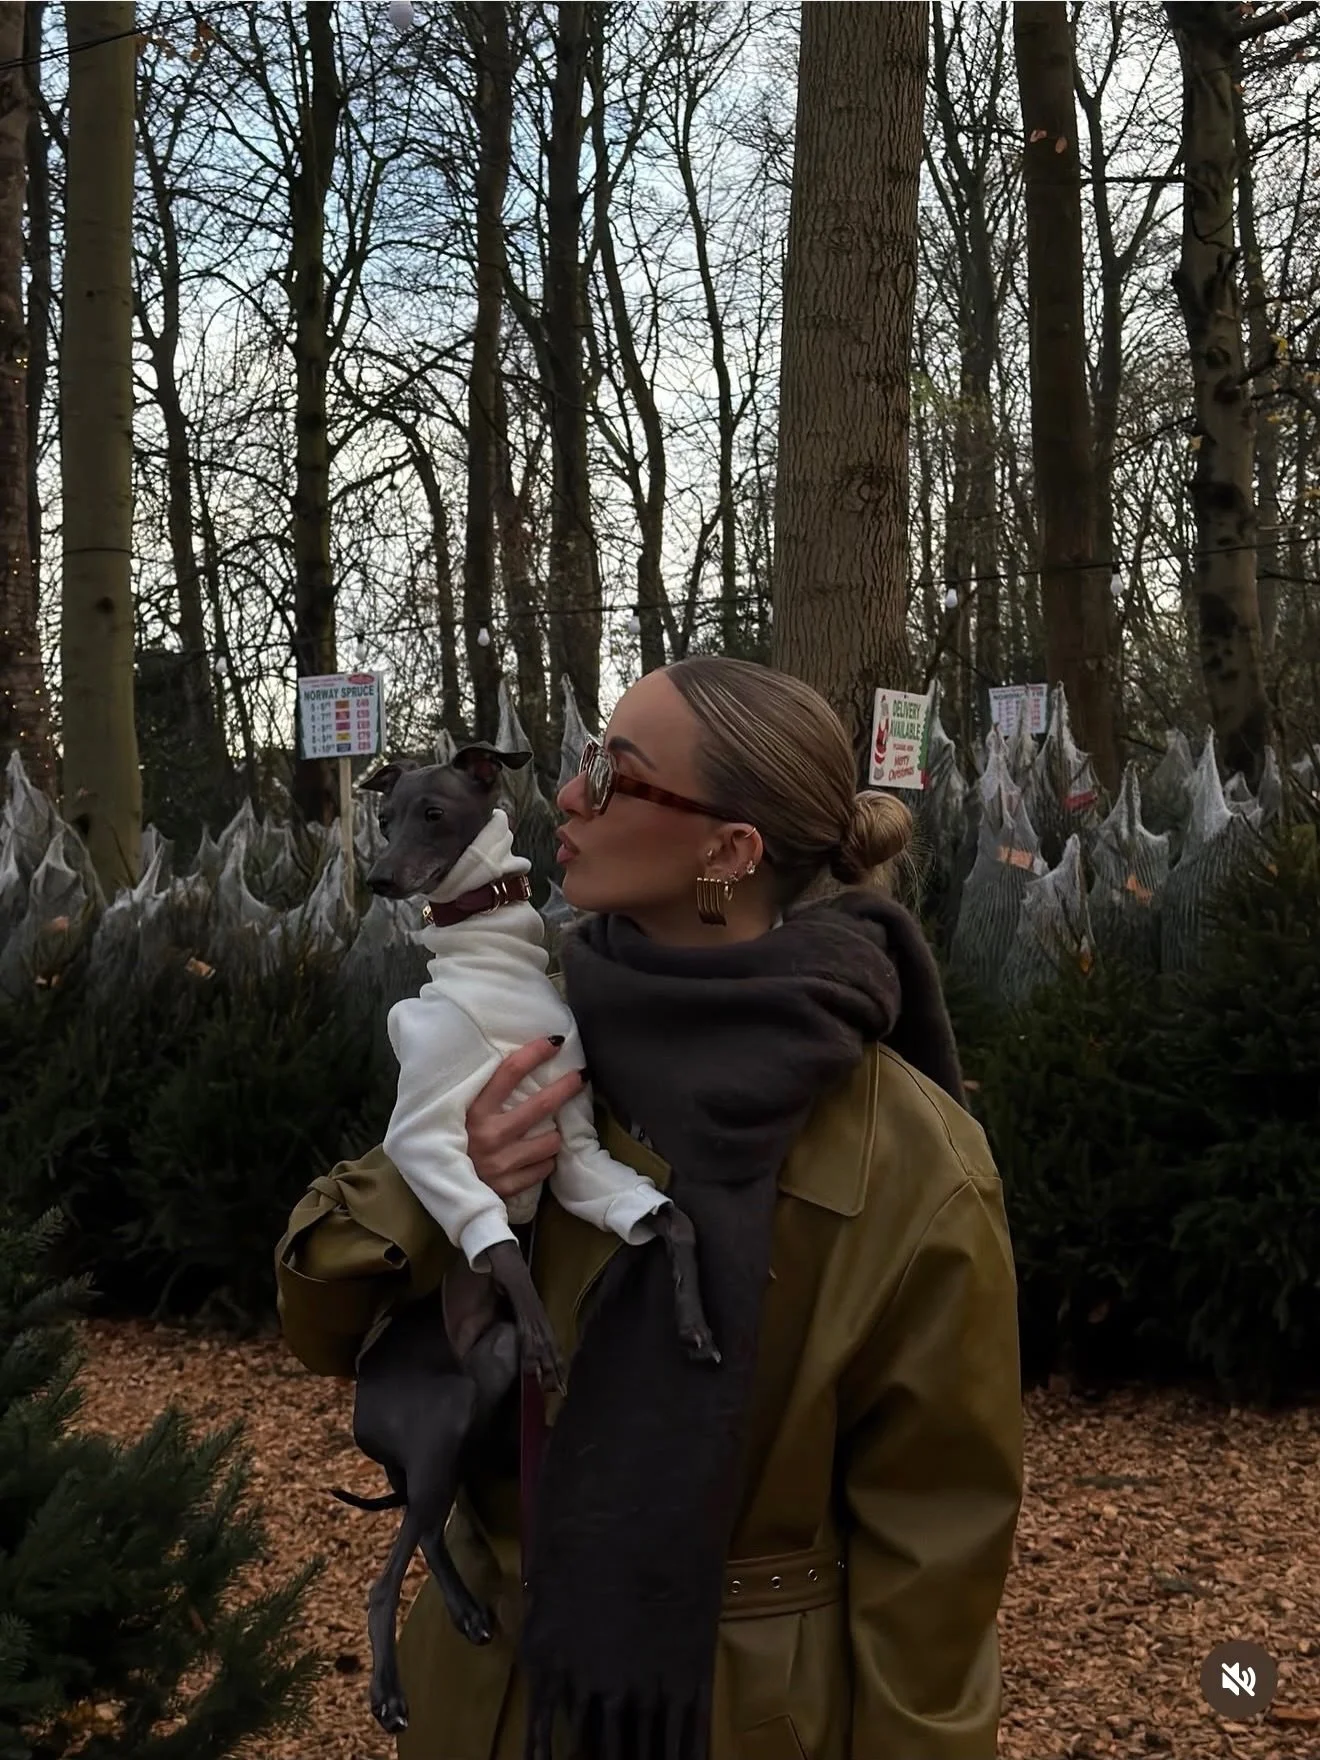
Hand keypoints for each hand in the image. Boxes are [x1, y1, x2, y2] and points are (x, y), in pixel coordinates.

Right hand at [466, 1038, 584, 1201]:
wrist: (440, 1189)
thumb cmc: (451, 1142)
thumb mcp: (459, 1113)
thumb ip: (483, 1094)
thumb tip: (519, 1063)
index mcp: (474, 1111)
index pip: (510, 1073)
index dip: (536, 1053)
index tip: (555, 1041)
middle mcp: (489, 1135)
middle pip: (542, 1105)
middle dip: (566, 1087)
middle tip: (581, 1075)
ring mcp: (501, 1163)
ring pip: (551, 1140)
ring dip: (552, 1135)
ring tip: (545, 1134)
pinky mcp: (508, 1186)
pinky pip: (544, 1168)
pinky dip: (544, 1161)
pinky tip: (534, 1158)